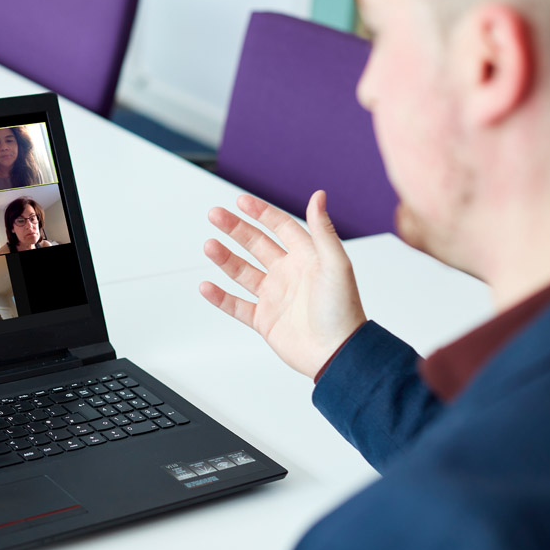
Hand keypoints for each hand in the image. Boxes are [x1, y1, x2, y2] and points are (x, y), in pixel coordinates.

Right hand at [199, 191, 366, 377]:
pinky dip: (220, 297)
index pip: (280, 227)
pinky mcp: (265, 320)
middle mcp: (288, 274)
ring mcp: (274, 297)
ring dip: (224, 258)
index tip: (241, 202)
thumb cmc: (343, 310)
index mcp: (307, 258)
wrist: (337, 353)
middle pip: (256, 245)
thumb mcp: (336, 264)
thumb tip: (318, 196)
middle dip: (234, 229)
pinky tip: (206, 286)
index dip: (261, 213)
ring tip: (209, 246)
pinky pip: (236, 305)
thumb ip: (323, 230)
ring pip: (242, 272)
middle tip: (215, 215)